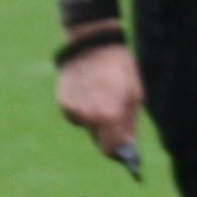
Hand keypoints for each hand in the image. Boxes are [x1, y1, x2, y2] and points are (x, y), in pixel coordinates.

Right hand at [56, 36, 143, 160]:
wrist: (93, 44)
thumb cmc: (120, 69)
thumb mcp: (134, 97)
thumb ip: (129, 125)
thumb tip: (126, 146)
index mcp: (110, 116)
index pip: (111, 149)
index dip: (118, 152)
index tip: (123, 151)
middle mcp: (89, 116)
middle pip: (98, 140)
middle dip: (108, 135)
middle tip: (115, 121)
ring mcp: (73, 108)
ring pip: (86, 126)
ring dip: (95, 120)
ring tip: (101, 97)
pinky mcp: (62, 101)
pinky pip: (75, 114)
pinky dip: (82, 109)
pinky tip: (88, 92)